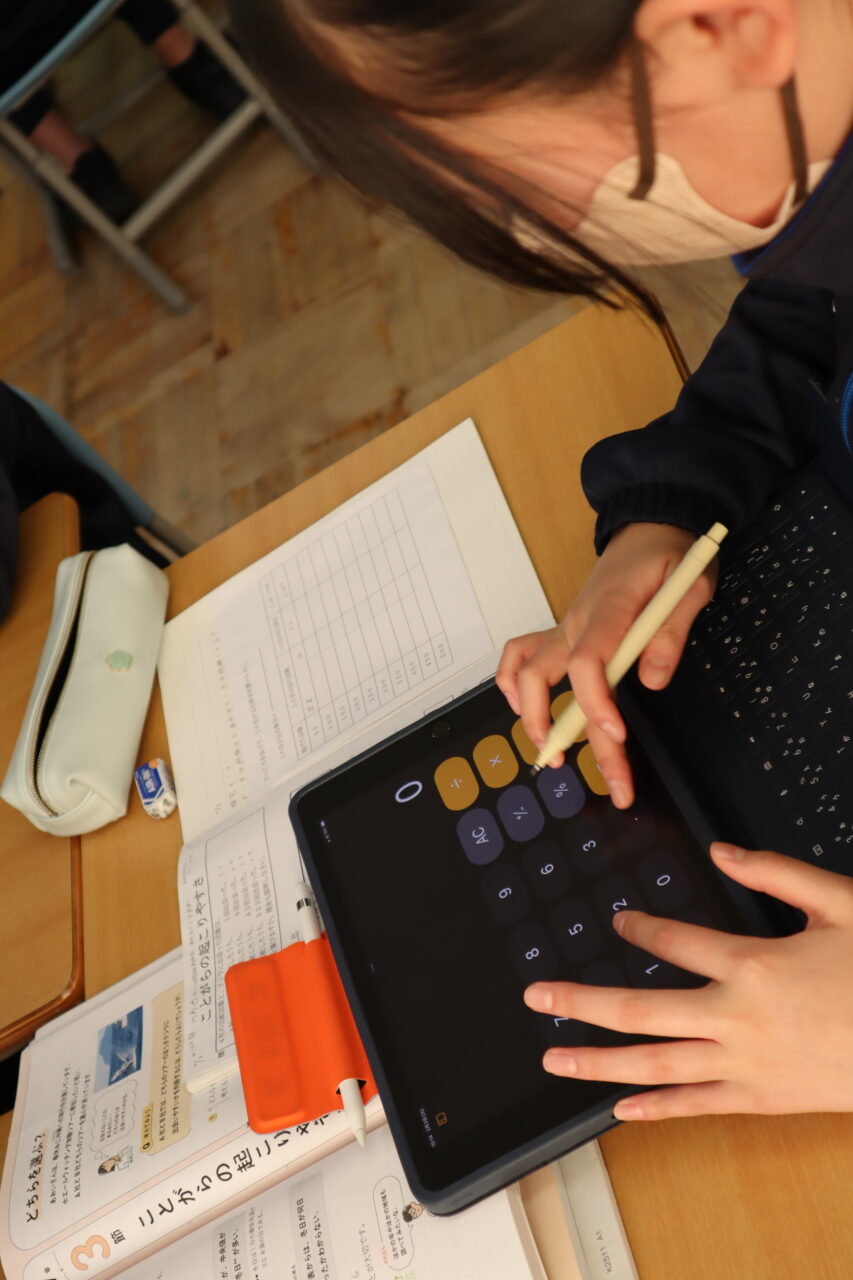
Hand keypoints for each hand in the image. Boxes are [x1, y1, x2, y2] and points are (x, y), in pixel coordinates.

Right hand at [496, 523, 714, 806]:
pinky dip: (513, 684)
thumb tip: (651, 679)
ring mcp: (564, 628)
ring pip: (525, 672)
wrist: (648, 529)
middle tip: (592, 772)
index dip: (595, 704)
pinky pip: (521, 655)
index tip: (616, 737)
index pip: (587, 662)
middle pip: (544, 678)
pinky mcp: (562, 634)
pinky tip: (526, 711)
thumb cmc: (671, 558)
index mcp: (609, 610)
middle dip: (558, 730)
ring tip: (553, 754)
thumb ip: (671, 633)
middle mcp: (576, 622)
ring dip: (530, 715)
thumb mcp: (691, 587)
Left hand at [523, 844, 852, 1118]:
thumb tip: (720, 852)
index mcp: (754, 963)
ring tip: (554, 1059)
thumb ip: (776, 873)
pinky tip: (620, 1109)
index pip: (675, 940)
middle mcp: (739, 1017)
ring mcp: (747, 1064)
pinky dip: (657, 1109)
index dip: (640, 928)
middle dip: (582, 1000)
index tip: (619, 922)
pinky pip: (698, 1105)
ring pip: (656, 1064)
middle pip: (642, 1008)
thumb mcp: (840, 904)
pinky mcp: (764, 1099)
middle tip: (537, 995)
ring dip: (599, 1061)